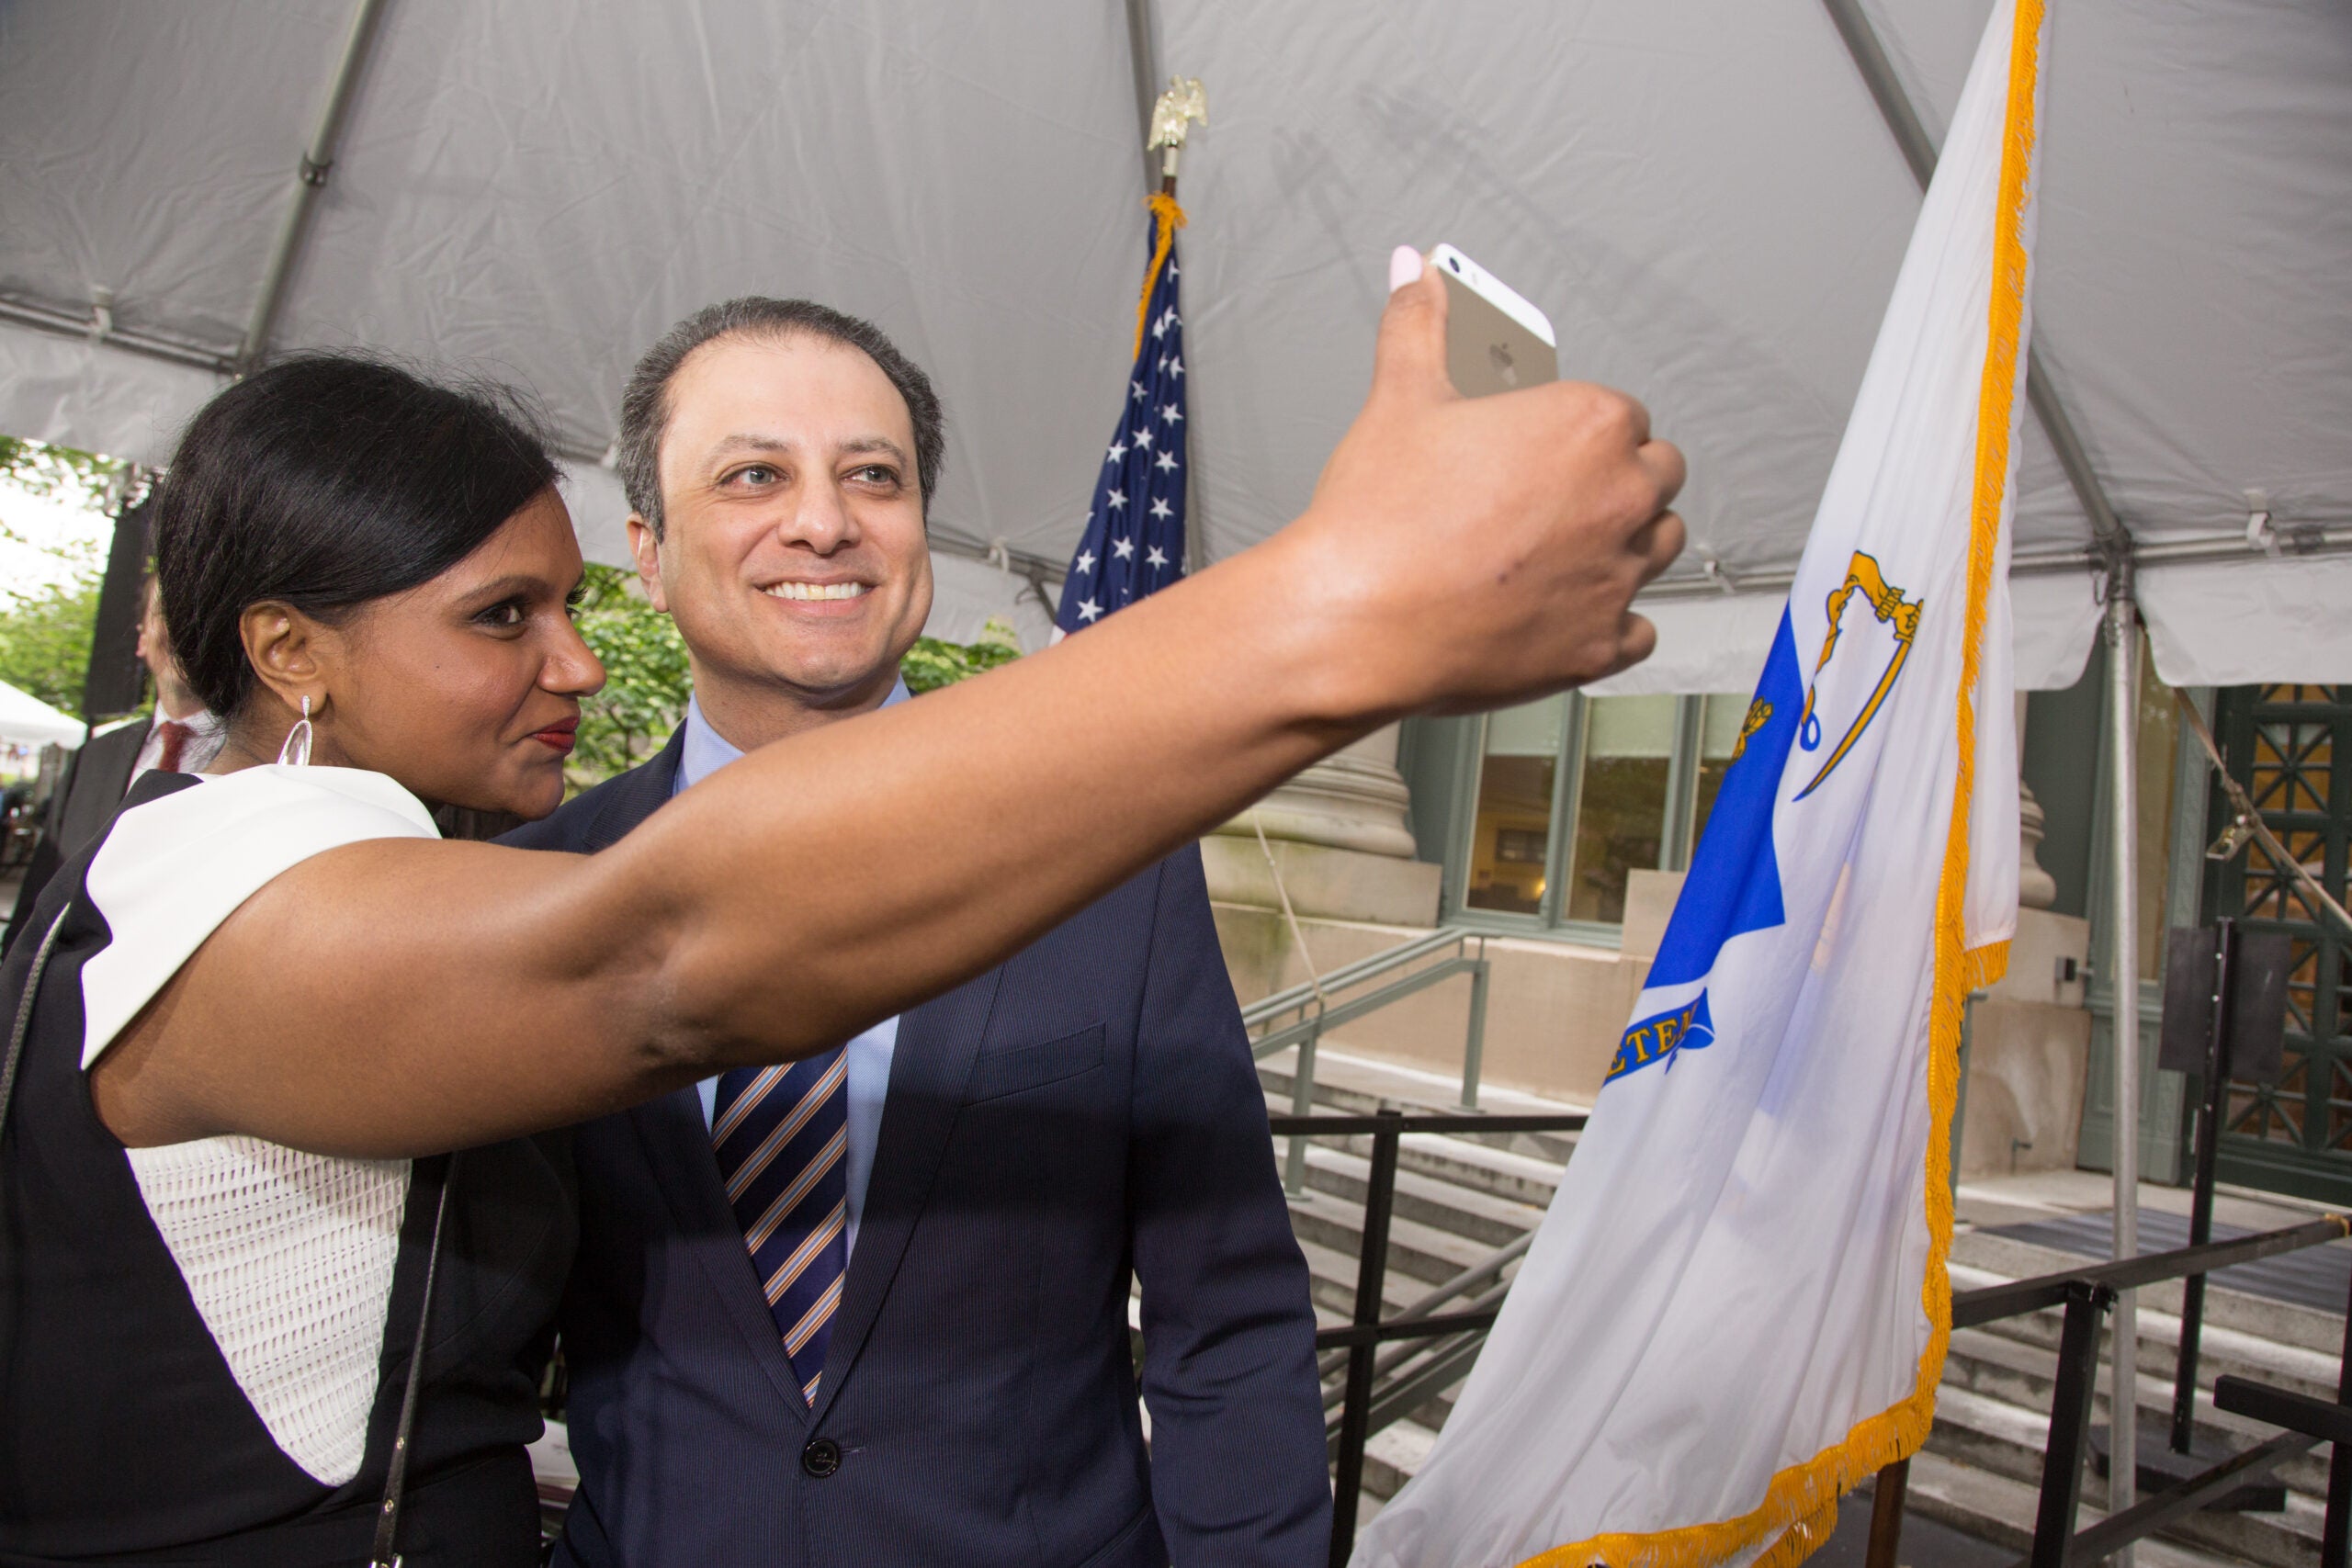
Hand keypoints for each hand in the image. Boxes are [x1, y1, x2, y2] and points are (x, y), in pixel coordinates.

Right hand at [1287, 246, 1684, 717]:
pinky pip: (1639, 632)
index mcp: (1587, 426)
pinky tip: (1566, 611)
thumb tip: (1415, 272)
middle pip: (1658, 476)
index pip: (1625, 414)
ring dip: (1626, 544)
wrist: (1354, 624)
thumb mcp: (1399, 399)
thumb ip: (1419, 324)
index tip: (1546, 448)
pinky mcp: (1599, 647)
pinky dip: (1613, 625)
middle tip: (1553, 496)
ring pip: (1659, 548)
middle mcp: (1618, 499)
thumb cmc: (1379, 521)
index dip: (1583, 431)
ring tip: (1561, 549)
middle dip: (1617, 481)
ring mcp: (1615, 577)